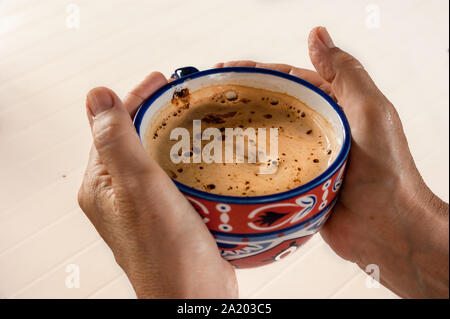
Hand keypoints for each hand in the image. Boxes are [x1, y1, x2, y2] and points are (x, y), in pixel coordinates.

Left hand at [78, 73, 236, 297]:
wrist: (195, 294)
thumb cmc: (166, 252)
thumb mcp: (138, 187)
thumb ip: (116, 140)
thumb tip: (96, 97)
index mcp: (102, 186)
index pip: (111, 128)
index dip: (133, 99)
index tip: (160, 80)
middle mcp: (120, 195)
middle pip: (134, 140)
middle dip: (156, 114)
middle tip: (182, 95)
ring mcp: (145, 207)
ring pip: (156, 158)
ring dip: (174, 136)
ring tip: (197, 117)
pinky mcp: (169, 215)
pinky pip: (174, 177)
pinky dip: (188, 159)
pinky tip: (207, 153)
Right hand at [216, 27, 448, 297]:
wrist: (387, 230)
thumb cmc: (386, 170)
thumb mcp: (370, 111)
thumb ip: (345, 72)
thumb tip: (316, 34)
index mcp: (335, 106)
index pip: (291, 79)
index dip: (259, 72)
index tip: (227, 70)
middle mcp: (319, 128)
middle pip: (274, 106)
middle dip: (243, 99)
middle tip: (211, 98)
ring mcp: (306, 156)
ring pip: (268, 136)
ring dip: (242, 130)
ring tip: (210, 127)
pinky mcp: (297, 183)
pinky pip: (268, 167)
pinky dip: (249, 162)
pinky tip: (226, 159)